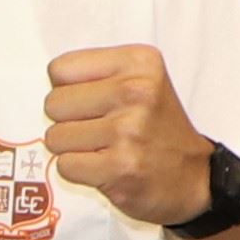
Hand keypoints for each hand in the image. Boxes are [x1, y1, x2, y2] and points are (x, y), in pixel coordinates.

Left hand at [45, 46, 215, 228]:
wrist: (194, 176)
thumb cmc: (156, 126)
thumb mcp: (141, 81)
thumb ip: (96, 73)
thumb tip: (45, 86)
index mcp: (138, 62)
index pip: (59, 69)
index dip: (68, 90)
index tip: (94, 103)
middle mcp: (135, 91)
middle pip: (53, 103)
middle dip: (67, 121)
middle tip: (97, 129)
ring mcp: (128, 131)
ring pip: (55, 137)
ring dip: (72, 149)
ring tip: (102, 149)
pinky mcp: (120, 167)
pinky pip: (65, 165)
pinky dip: (79, 171)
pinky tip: (104, 167)